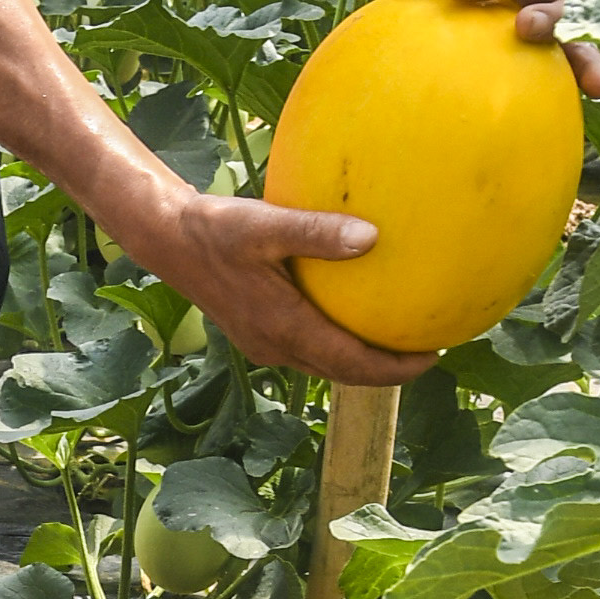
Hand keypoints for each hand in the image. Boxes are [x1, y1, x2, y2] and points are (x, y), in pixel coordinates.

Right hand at [148, 188, 432, 387]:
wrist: (167, 240)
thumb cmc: (215, 228)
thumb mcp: (266, 224)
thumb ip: (317, 231)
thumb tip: (372, 237)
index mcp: (284, 327)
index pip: (350, 363)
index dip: (394, 369)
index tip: (432, 359)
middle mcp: (275, 345)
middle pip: (342, 373)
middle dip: (385, 372)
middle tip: (426, 355)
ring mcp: (262, 343)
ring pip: (323, 365)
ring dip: (359, 362)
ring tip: (394, 342)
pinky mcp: (255, 332)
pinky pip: (307, 349)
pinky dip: (335, 346)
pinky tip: (348, 317)